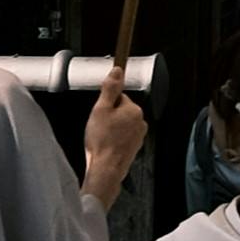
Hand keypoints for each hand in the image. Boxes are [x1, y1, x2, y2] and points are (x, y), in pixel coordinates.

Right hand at [82, 85, 147, 205]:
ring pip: (121, 126)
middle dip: (109, 118)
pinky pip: (122, 139)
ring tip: (100, 139)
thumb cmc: (102, 141)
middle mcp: (141, 122)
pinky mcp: (134, 149)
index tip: (99, 115)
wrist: (106, 169)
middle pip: (121, 112)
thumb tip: (117, 71)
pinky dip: (114, 141)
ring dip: (111, 130)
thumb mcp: (100, 109)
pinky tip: (105, 147)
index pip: (119, 98)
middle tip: (98, 128)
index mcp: (134, 110)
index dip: (106, 105)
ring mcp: (138, 137)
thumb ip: (110, 89)